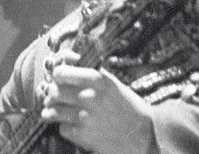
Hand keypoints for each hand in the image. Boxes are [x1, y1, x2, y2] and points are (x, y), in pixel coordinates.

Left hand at [41, 64, 155, 153]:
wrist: (146, 137)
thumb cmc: (130, 108)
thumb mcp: (114, 84)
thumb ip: (92, 74)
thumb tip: (68, 61)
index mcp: (98, 81)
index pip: (61, 73)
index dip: (57, 75)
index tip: (59, 78)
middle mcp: (89, 97)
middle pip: (54, 92)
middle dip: (53, 94)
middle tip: (56, 96)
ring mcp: (85, 118)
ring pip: (53, 110)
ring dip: (52, 110)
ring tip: (55, 111)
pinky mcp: (84, 136)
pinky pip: (62, 128)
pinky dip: (65, 127)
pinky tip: (72, 126)